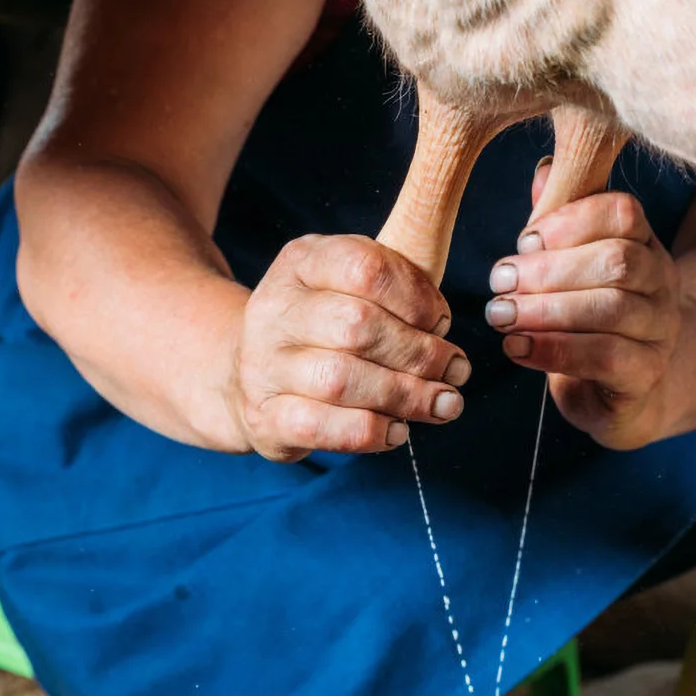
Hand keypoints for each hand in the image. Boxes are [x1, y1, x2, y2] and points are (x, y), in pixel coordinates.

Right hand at [227, 233, 470, 461]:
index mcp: (301, 262)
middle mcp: (275, 310)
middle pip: (359, 327)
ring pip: (343, 381)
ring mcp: (265, 366)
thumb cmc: (319, 331)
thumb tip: (445, 321)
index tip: (441, 322)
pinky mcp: (267, 418)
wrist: (239, 377)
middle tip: (456, 370)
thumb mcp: (345, 286)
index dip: (417, 297)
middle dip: (421, 353)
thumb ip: (395, 283)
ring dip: (407, 396)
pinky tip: (398, 431)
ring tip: (443, 404)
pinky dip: (371, 433)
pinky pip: (324, 428)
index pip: (364, 267)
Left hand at [484, 162, 682, 449]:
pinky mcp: (645, 376)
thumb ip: (559, 226)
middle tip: (499, 283)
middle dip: (549, 270)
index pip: (622, 213)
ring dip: (546, 311)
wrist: (624, 395)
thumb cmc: (586, 325)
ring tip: (501, 316)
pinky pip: (606, 357)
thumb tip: (542, 169)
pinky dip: (554, 350)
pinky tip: (516, 348)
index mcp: (645, 245)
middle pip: (617, 261)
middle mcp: (662, 283)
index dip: (570, 221)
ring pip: (611, 309)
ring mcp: (660, 332)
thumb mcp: (571, 272)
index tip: (523, 242)